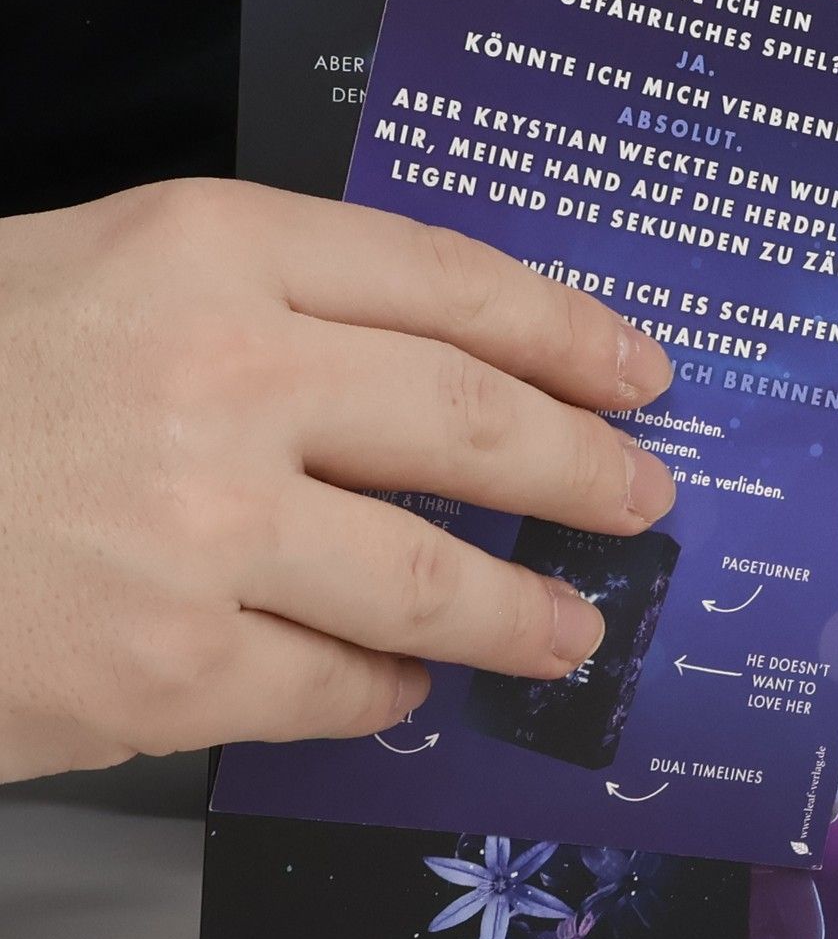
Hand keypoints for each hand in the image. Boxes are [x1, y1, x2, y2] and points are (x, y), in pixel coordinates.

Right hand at [0, 181, 676, 781]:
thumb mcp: (90, 275)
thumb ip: (256, 305)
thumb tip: (433, 381)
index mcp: (205, 247)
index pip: (449, 279)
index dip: (569, 331)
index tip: (642, 373)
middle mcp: (223, 376)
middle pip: (476, 424)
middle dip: (587, 472)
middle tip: (645, 500)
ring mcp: (199, 532)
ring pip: (434, 579)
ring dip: (524, 613)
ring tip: (573, 630)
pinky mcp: (161, 674)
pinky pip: (337, 688)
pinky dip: (389, 691)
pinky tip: (407, 685)